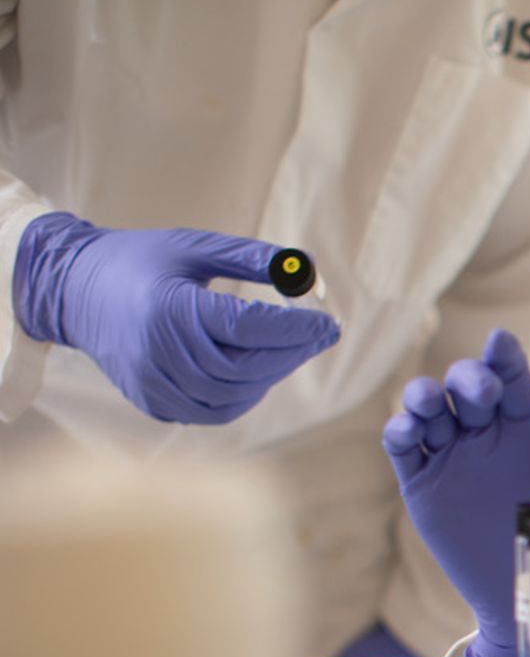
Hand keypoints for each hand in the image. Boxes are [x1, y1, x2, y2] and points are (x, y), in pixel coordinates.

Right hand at [12, 212, 339, 423]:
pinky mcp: (151, 402)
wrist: (73, 291)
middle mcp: (159, 351)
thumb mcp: (195, 246)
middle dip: (292, 353)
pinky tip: (257, 371)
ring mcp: (152, 383)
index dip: (296, 328)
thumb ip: (251, 258)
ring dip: (271, 375)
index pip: (249, 327)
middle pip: (245, 367)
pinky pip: (211, 411)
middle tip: (320, 337)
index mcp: (170, 308)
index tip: (329, 323)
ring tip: (290, 350)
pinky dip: (243, 395)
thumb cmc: (140, 260)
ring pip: (232, 394)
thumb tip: (307, 270)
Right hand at [382, 329, 529, 656]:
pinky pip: (402, 449)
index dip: (502, 355)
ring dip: (421, 395)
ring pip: (426, 409)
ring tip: (428, 402)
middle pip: (464, 386)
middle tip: (483, 393)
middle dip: (467, 379)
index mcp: (527, 424)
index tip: (500, 343)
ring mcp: (452, 456)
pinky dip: (398, 431)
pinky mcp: (423, 486)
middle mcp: (486, 433)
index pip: (510, 375)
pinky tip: (408, 431)